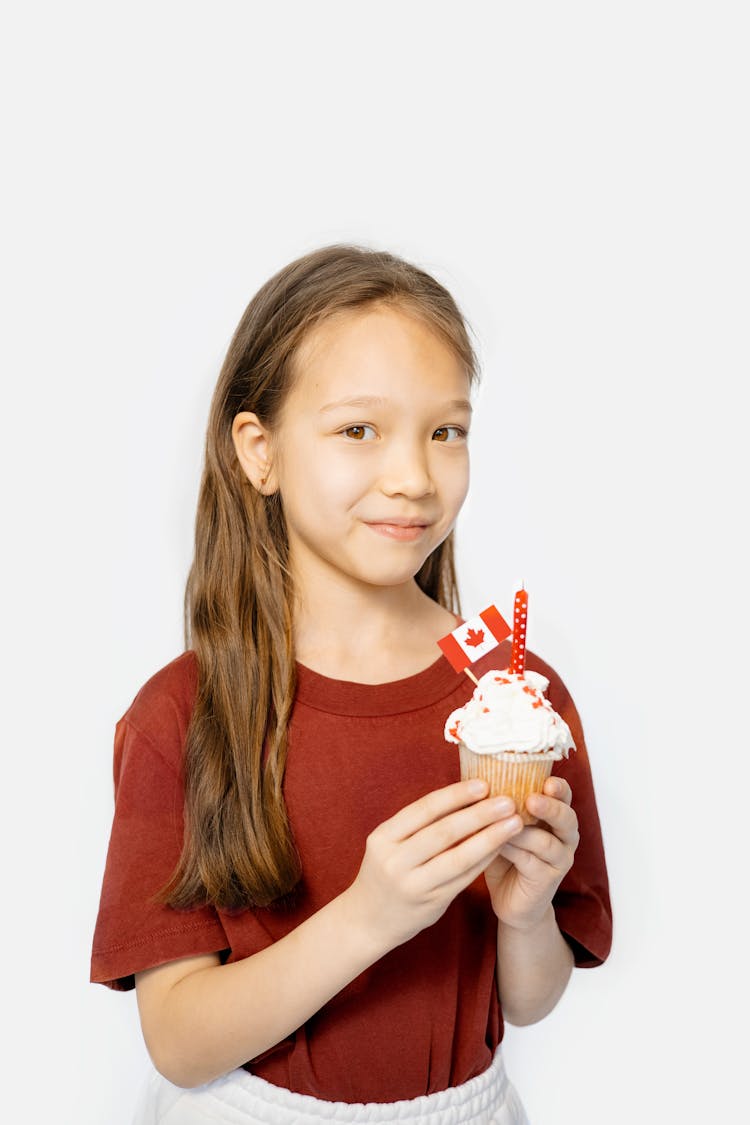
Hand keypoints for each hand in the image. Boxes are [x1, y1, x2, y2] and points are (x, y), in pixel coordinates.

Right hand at [347, 779, 522, 952]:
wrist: (367, 920)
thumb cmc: (385, 871)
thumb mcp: (389, 843)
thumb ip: (419, 824)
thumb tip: (464, 795)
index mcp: (384, 838)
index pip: (424, 810)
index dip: (455, 795)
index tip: (483, 784)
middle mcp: (395, 861)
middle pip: (444, 832)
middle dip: (480, 814)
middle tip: (507, 800)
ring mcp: (413, 886)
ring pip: (458, 858)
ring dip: (490, 838)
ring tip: (514, 822)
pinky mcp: (431, 904)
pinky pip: (464, 878)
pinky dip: (484, 860)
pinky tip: (501, 847)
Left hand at [483, 776, 578, 932]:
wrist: (512, 901)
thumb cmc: (506, 854)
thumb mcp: (504, 824)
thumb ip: (500, 803)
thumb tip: (473, 772)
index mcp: (556, 816)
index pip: (564, 796)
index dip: (559, 787)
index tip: (548, 780)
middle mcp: (564, 836)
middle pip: (567, 818)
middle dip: (550, 807)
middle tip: (532, 800)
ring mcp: (559, 860)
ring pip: (548, 843)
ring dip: (525, 832)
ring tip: (506, 824)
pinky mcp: (547, 880)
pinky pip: (532, 863)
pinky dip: (514, 852)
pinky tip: (498, 845)